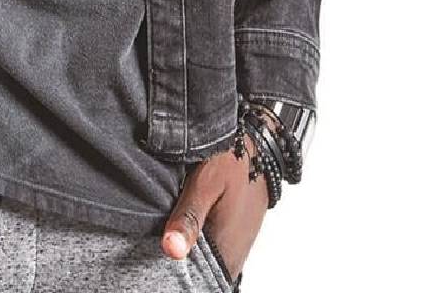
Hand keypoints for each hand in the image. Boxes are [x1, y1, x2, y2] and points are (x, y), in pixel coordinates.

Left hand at [161, 124, 269, 282]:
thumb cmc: (234, 160)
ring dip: (192, 245)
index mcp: (227, 248)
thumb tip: (171, 250)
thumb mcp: (205, 184)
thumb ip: (189, 218)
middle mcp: (235, 253)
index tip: (163, 249)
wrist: (259, 145)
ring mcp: (238, 244)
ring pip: (208, 257)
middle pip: (202, 269)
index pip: (197, 278)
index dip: (177, 268)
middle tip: (169, 231)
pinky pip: (216, 247)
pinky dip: (202, 238)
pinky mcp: (237, 234)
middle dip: (184, 255)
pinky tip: (191, 220)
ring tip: (177, 223)